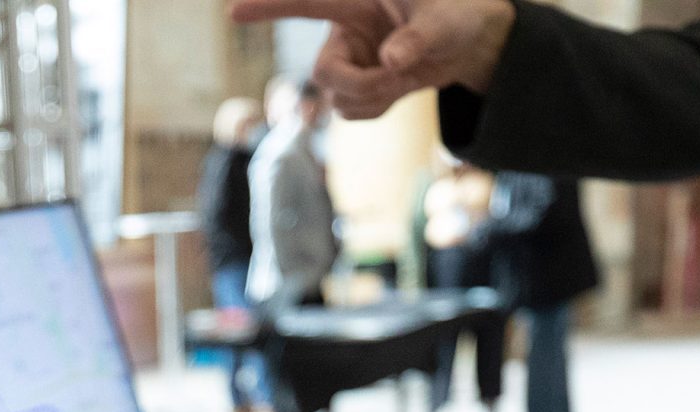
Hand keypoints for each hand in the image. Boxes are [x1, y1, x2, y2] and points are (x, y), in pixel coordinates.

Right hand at [227, 0, 515, 119]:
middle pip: (323, 73)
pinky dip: (378, 110)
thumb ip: (418, 39)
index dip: (268, 7)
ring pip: (338, 100)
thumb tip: (392, 63)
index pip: (305, 4)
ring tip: (406, 79)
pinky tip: (398, 89)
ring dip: (374, 99)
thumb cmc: (454, 14)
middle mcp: (344, 33)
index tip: (233, 13)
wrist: (467, 42)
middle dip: (358, 86)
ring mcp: (349, 62)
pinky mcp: (358, 87)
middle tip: (397, 79)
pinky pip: (353, 113)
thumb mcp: (443, 22)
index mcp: (356, 3)